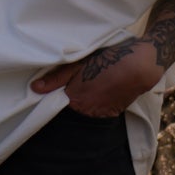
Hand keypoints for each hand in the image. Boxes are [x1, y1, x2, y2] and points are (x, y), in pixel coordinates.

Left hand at [32, 37, 163, 117]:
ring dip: (85, 103)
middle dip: (71, 98)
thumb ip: (56, 79)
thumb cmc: (107, 60)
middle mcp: (86, 111)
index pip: (56, 103)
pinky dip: (96, 105)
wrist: (139, 66)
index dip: (56, 95)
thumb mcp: (79, 64)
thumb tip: (35, 89)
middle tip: (77, 83)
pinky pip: (98, 113)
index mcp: (74, 99)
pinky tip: (100, 91)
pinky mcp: (112, 114)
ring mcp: (100, 114)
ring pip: (85, 111)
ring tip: (90, 86)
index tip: (57, 87)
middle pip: (71, 108)